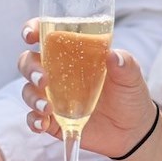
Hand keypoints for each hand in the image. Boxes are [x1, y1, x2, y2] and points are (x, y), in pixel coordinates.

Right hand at [18, 19, 157, 159]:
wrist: (133, 130)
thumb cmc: (129, 94)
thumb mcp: (131, 76)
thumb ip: (125, 64)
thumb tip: (113, 55)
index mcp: (73, 53)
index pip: (46, 35)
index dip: (33, 30)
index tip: (30, 35)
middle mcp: (58, 72)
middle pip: (29, 61)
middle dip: (30, 68)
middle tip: (42, 79)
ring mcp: (53, 96)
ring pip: (28, 90)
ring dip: (32, 97)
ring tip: (47, 108)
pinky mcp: (53, 120)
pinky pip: (34, 118)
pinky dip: (34, 121)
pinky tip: (43, 124)